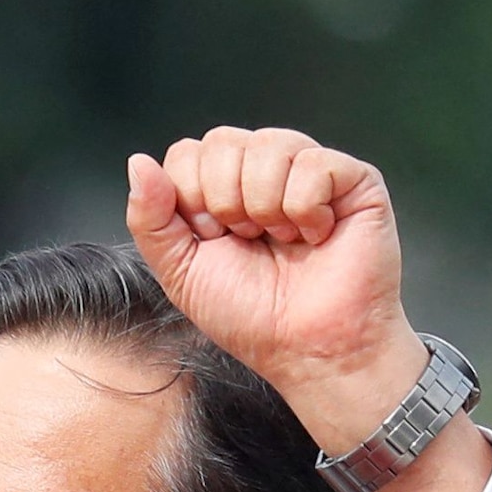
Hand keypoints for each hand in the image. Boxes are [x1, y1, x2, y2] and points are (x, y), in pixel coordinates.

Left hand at [123, 128, 424, 445]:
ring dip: (266, 208)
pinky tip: (317, 235)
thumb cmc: (253, 317)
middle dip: (226, 203)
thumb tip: (138, 162)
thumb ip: (150, 219)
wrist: (309, 350)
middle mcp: (264, 170)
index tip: (214, 240)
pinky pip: (313, 164)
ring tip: (284, 241)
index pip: (187, 153)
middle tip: (251, 241)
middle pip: (222, 142)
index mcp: (223, 187)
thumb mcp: (181, 272)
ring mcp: (309, 169)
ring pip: (267, 145)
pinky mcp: (353, 179)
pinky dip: (306, 210)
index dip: (192, 200)